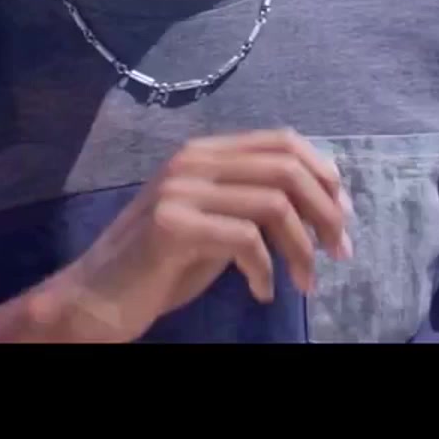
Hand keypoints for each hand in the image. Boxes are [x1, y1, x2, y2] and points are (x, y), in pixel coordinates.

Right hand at [53, 128, 353, 341]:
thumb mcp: (215, 224)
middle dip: (325, 212)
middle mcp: (192, 161)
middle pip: (286, 169)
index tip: (344, 213)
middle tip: (340, 252)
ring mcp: (179, 190)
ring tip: (307, 282)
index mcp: (205, 152)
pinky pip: (245, 239)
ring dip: (303, 248)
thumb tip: (324, 203)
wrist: (94, 298)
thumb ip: (253, 203)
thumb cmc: (157, 266)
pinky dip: (266, 271)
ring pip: (274, 204)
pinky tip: (262, 292)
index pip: (282, 140)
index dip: (323, 173)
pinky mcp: (172, 225)